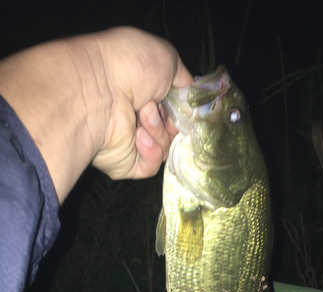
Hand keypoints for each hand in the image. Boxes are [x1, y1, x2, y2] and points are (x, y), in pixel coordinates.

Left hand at [0, 27, 192, 202]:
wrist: (98, 91)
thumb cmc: (129, 66)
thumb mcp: (166, 57)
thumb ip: (182, 77)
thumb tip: (188, 92)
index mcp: (140, 93)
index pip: (170, 110)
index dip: (179, 108)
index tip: (182, 104)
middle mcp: (132, 118)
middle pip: (169, 131)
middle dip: (169, 120)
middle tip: (157, 106)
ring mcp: (127, 143)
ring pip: (163, 149)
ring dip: (158, 130)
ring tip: (143, 114)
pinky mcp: (123, 165)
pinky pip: (150, 167)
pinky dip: (150, 151)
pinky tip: (139, 135)